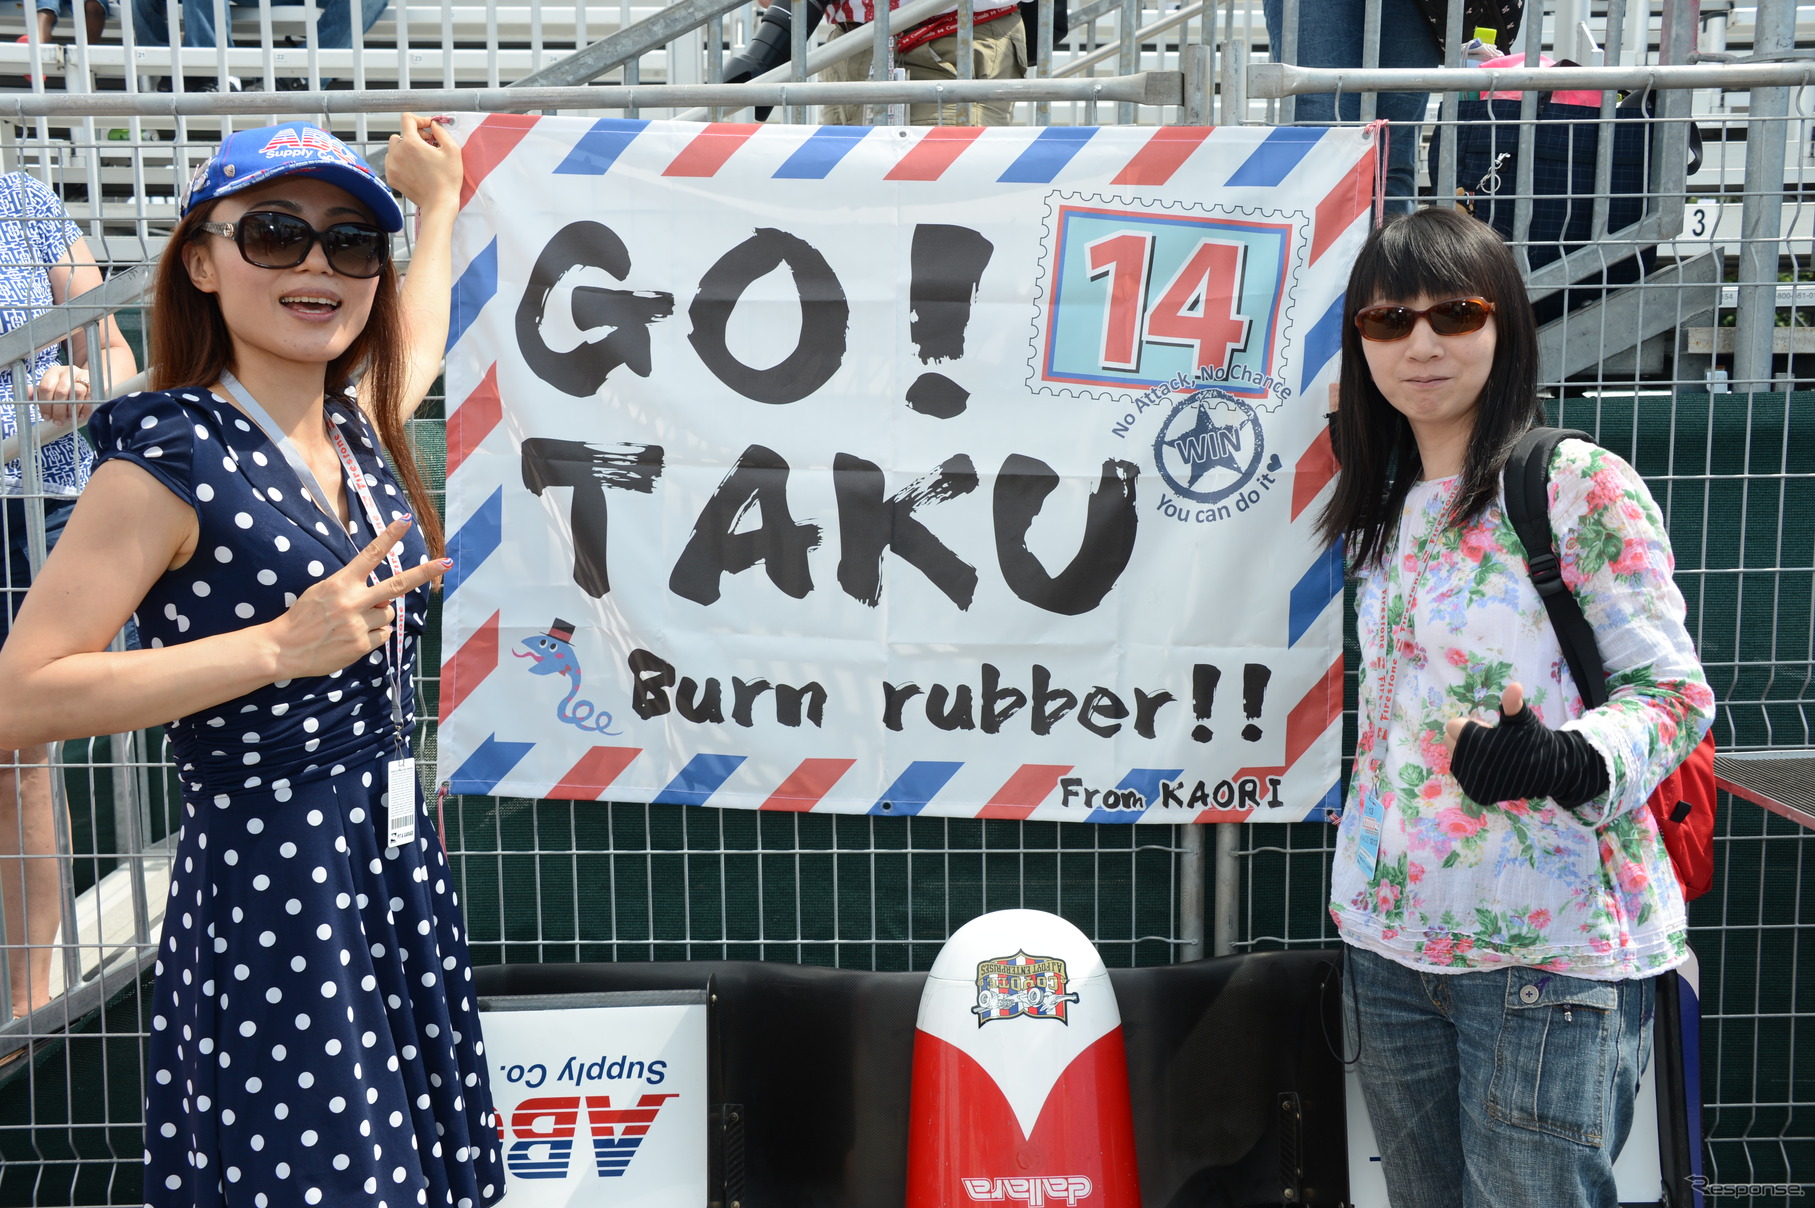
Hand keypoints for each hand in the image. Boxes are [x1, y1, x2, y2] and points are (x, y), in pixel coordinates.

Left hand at [30, 364, 95, 420]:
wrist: (89, 380)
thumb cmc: (67, 387)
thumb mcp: (51, 388)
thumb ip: (37, 392)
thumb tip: (18, 391)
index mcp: (53, 372)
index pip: (46, 387)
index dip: (45, 404)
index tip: (46, 417)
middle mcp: (68, 371)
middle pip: (61, 391)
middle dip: (58, 410)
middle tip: (58, 422)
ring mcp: (83, 375)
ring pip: (76, 393)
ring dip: (72, 410)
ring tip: (69, 420)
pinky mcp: (95, 382)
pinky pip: (90, 396)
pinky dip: (85, 409)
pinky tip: (80, 416)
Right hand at [268, 518, 451, 679]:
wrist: (283, 648)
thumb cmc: (303, 616)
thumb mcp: (322, 591)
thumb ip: (352, 588)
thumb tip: (383, 597)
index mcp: (341, 583)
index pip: (370, 555)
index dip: (389, 537)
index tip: (406, 520)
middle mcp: (353, 601)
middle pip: (397, 585)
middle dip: (424, 573)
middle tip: (445, 563)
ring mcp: (359, 624)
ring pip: (389, 615)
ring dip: (379, 616)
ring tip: (354, 621)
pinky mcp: (361, 645)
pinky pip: (384, 636)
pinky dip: (375, 635)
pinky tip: (354, 636)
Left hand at [386, 114, 463, 218]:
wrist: (439, 203)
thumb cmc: (448, 179)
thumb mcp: (452, 150)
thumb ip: (441, 132)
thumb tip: (433, 125)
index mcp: (411, 143)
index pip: (407, 119)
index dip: (420, 120)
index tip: (428, 128)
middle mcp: (397, 152)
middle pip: (400, 133)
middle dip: (414, 136)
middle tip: (428, 146)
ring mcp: (391, 165)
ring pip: (394, 147)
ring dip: (405, 148)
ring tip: (420, 158)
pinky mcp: (391, 176)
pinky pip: (391, 161)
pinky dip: (401, 161)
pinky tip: (414, 168)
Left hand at [1444, 681, 1608, 809]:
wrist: (1548, 771)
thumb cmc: (1533, 739)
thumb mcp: (1522, 718)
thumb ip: (1512, 703)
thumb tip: (1515, 685)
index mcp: (1480, 743)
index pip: (1452, 726)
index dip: (1472, 726)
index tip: (1490, 730)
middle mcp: (1473, 765)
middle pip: (1450, 741)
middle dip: (1468, 739)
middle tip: (1491, 742)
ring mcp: (1473, 782)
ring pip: (1455, 757)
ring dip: (1469, 753)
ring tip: (1493, 755)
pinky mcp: (1476, 794)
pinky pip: (1462, 773)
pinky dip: (1472, 768)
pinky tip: (1492, 768)